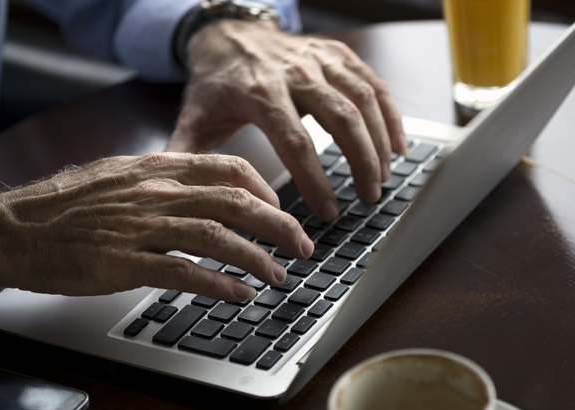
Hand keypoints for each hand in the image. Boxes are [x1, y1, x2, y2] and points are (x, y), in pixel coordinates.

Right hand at [0, 153, 313, 304]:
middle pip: (234, 202)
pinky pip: (184, 272)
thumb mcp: (118, 175)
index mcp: (156, 168)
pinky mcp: (124, 262)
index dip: (264, 190)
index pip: (228, 168)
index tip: (279, 210)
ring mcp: (140, 227)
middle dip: (278, 225)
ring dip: (256, 258)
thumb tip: (198, 189)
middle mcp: (155, 192)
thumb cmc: (63, 205)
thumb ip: (160, 179)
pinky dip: (219, 284)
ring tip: (278, 276)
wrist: (13, 227)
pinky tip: (239, 293)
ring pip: (217, 236)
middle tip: (301, 246)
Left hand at [167, 20, 407, 221]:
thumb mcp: (195, 117)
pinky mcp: (336, 54)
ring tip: (383, 177)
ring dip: (379, 141)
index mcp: (258, 92)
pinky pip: (372, 83)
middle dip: (360, 162)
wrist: (230, 34)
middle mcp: (294, 72)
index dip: (315, 179)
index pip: (295, 141)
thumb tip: (177, 200)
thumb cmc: (216, 82)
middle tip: (368, 198)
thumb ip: (188, 157)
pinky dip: (390, 114)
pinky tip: (397, 145)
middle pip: (340, 117)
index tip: (328, 211)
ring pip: (362, 99)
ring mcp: (319, 60)